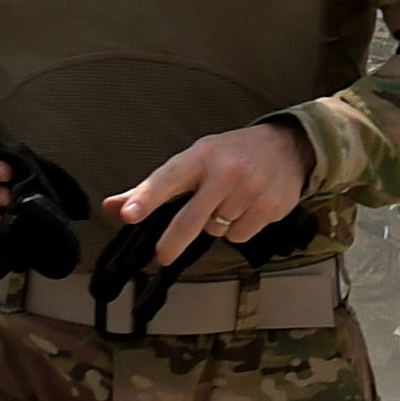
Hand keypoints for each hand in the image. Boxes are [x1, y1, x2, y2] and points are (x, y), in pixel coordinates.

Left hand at [109, 122, 313, 267]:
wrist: (288, 146)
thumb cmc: (231, 154)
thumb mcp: (192, 160)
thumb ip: (151, 188)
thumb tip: (112, 207)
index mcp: (199, 156)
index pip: (166, 179)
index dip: (145, 198)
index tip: (128, 214)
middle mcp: (225, 171)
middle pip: (191, 217)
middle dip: (174, 240)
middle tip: (162, 254)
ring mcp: (249, 189)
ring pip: (217, 229)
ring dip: (217, 224)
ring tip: (229, 202)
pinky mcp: (269, 206)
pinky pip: (240, 235)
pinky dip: (239, 229)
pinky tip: (247, 209)